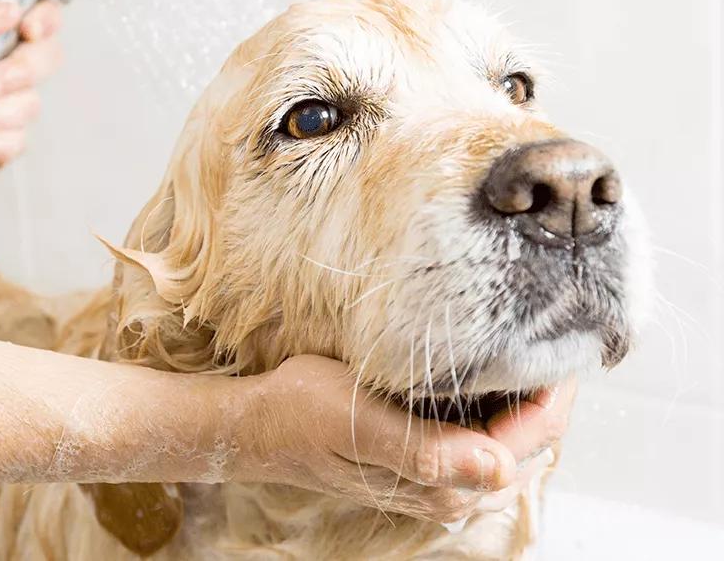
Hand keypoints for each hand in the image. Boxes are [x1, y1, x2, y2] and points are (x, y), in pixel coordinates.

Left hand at [0, 0, 62, 183]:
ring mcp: (13, 109)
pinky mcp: (7, 144)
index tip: (27, 30)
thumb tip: (12, 10)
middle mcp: (13, 71)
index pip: (42, 19)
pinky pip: (15, 143)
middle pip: (47, 59)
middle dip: (18, 73)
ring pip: (28, 106)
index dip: (46, 20)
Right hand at [232, 355, 574, 523]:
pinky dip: (501, 409)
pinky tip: (493, 376)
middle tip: (557, 335)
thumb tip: (499, 468)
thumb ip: (429, 450)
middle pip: (531, 443)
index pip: (531, 437)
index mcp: (441, 482)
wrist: (259, 425)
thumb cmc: (302, 414)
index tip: (566, 339)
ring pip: (513, 442)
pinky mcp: (426, 465)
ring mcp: (439, 481)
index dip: (555, 390)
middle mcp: (449, 491)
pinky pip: (485, 439)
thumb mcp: (359, 421)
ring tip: (532, 350)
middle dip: (549, 394)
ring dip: (527, 402)